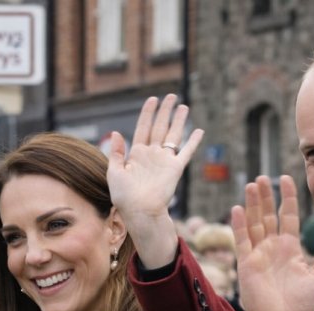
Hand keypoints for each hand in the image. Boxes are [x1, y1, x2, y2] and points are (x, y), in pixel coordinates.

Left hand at [106, 94, 203, 267]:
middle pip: (160, 127)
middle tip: (171, 96)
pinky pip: (186, 152)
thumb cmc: (124, 196)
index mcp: (136, 154)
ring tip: (183, 106)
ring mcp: (164, 161)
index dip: (148, 113)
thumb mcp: (114, 173)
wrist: (140, 211)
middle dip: (165, 111)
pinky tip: (199, 131)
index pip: (143, 128)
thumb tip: (117, 133)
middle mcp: (151, 154)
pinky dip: (193, 141)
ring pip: (173, 135)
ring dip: (178, 121)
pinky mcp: (175, 169)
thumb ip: (116, 153)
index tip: (153, 99)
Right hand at [231, 175, 313, 310]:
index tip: (286, 179)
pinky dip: (239, 225)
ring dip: (252, 205)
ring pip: (254, 223)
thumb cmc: (301, 305)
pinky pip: (242, 241)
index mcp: (290, 248)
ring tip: (251, 186)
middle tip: (262, 178)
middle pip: (267, 216)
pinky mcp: (246, 264)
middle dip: (265, 197)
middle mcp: (272, 247)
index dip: (287, 198)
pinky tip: (237, 209)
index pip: (288, 216)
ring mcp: (258, 254)